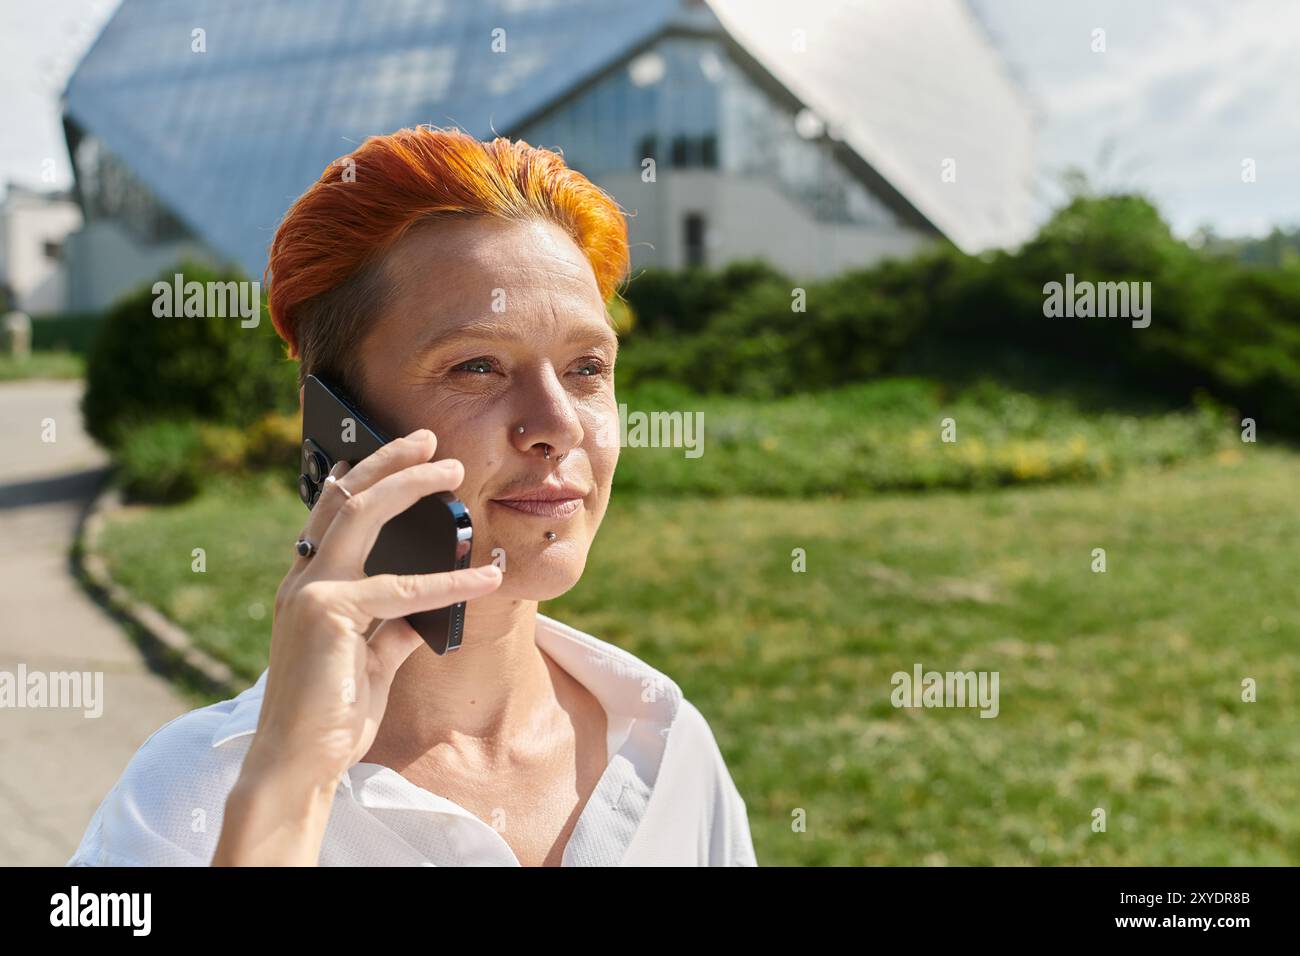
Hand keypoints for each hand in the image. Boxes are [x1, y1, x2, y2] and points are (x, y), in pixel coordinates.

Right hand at [212, 429, 500, 864]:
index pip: (331, 515)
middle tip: (430, 438)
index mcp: (308, 586)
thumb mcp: (372, 660)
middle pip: (345, 498)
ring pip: (362, 515)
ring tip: (453, 470)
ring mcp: (309, 592)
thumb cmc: (333, 714)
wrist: (299, 763)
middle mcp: (302, 580)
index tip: (386, 451)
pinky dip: (450, 580)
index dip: (358, 476)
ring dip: (411, 485)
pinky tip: (487, 576)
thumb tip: (430, 608)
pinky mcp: (327, 613)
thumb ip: (395, 627)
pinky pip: (401, 588)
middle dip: (389, 461)